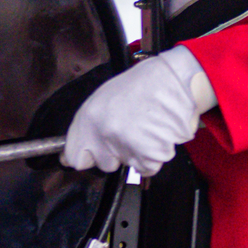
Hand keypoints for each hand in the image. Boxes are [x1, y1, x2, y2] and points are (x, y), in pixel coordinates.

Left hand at [60, 49, 216, 176]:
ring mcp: (126, 145)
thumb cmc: (143, 84)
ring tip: (147, 126)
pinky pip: (149, 167)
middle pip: (104, 164)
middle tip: (130, 132)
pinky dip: (155, 155)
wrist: (174, 79)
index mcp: (89, 117)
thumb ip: (89, 126)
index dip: (87, 155)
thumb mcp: (104, 98)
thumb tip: (73, 152)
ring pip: (129, 165)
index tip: (95, 151)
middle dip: (115, 154)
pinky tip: (158, 133)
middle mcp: (105, 133)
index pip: (74, 158)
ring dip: (139, 153)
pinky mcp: (149, 154)